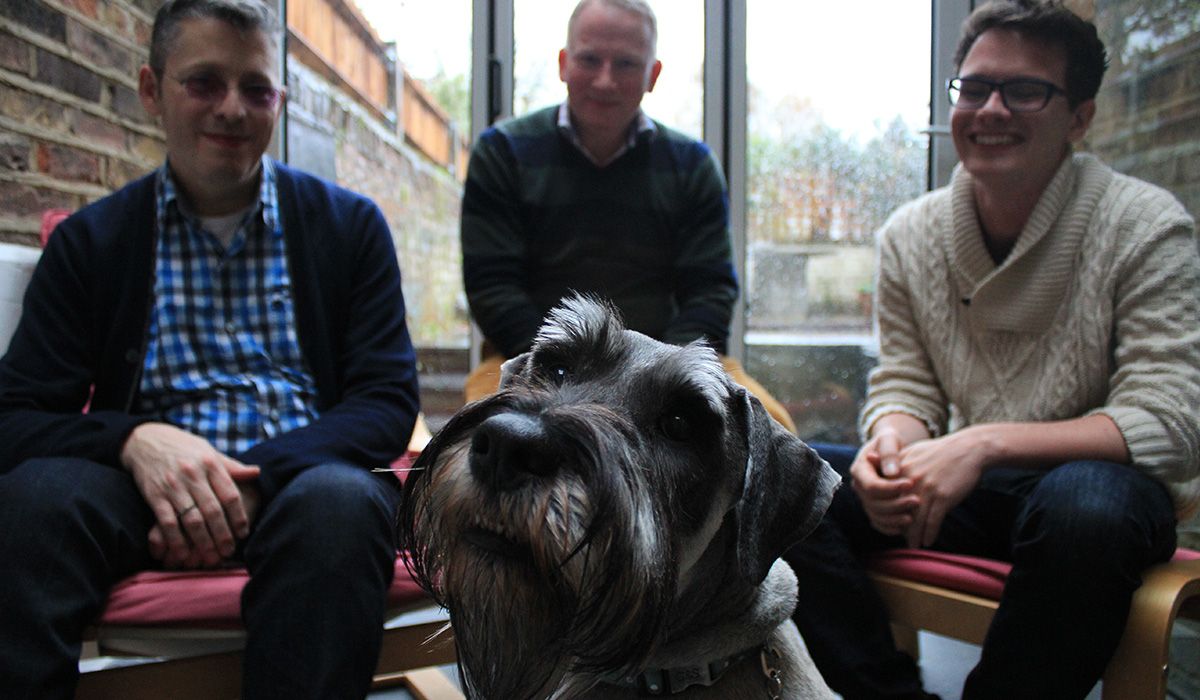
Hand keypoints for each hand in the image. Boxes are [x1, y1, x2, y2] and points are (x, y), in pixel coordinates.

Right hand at [121, 423, 259, 567]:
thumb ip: (231, 466)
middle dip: (223, 535)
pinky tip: (183, 553)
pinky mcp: (154, 495)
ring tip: (210, 557)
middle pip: (213, 511)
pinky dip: (176, 540)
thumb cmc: (184, 448)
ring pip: (192, 519)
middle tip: (229, 551)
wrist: (146, 440)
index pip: (230, 495)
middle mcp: (193, 474)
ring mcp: (173, 486)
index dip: (239, 517)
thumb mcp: (209, 451)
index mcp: (210, 464)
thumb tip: (257, 472)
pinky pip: (167, 522)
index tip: (243, 532)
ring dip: (202, 541)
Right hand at [849, 427, 920, 535]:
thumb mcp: (888, 440)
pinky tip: (906, 526)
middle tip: (917, 501)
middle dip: (896, 505)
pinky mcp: (873, 508)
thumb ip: (889, 453)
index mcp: (859, 470)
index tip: (910, 484)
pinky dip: (891, 527)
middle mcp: (859, 487)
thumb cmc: (889, 442)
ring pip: (876, 516)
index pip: (871, 485)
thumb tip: (892, 473)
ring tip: (913, 517)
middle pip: (873, 503)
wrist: (888, 450)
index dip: (890, 488)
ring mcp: (865, 499)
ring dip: (894, 519)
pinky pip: (878, 523)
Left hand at [895, 428, 989, 547]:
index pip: (886, 495)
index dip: (886, 510)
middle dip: (898, 526)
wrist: (969, 449)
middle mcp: (909, 480)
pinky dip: (929, 533)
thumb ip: (891, 460)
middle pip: (898, 509)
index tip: (889, 521)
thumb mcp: (912, 451)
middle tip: (899, 537)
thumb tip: (871, 460)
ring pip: (915, 519)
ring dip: (913, 536)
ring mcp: (926, 489)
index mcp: (900, 469)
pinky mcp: (942, 496)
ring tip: (913, 546)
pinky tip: (928, 542)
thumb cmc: (940, 451)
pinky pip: (933, 521)